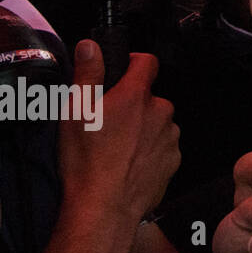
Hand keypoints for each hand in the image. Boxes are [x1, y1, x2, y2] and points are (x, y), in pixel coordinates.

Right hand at [35, 43, 181, 252]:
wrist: (104, 207)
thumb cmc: (86, 160)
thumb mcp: (76, 112)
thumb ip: (88, 74)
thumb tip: (92, 45)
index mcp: (137, 96)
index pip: (148, 62)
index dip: (135, 63)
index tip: (122, 71)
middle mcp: (161, 112)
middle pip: (150, 97)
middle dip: (134, 104)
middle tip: (109, 122)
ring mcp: (171, 137)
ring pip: (158, 122)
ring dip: (143, 128)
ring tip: (117, 148)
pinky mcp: (174, 160)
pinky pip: (163, 146)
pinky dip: (150, 150)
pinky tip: (129, 163)